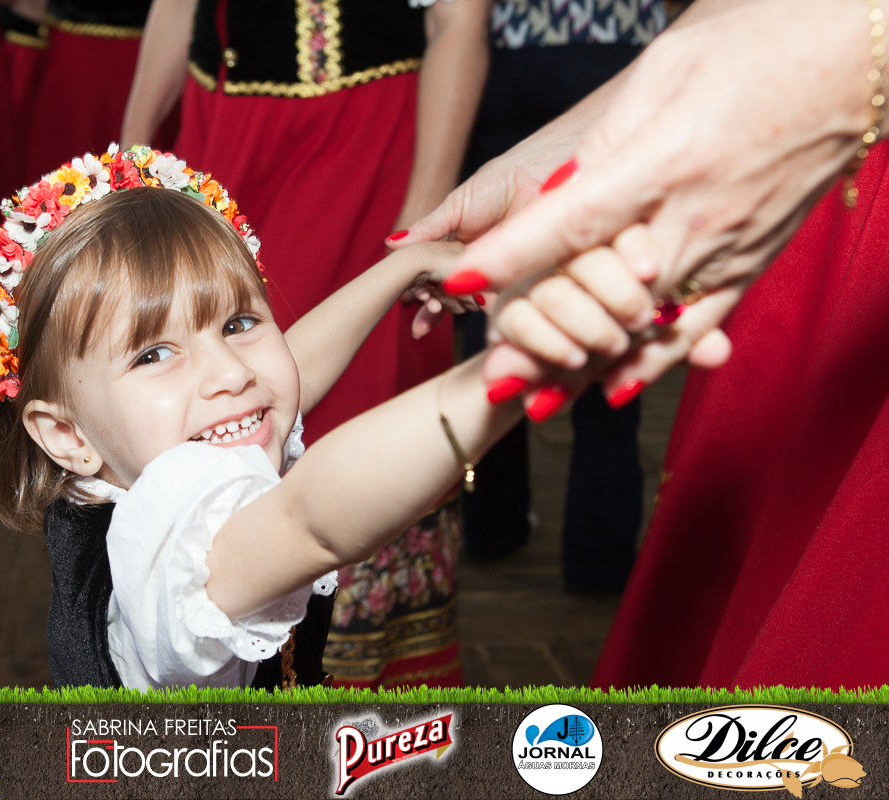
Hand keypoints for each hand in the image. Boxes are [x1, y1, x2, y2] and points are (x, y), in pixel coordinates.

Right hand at [387, 127, 582, 336]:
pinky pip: (504, 304)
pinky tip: (471, 304)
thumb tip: (390, 244)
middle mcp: (481, 267)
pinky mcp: (526, 282)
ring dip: (454, 309)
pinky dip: (487, 308)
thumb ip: (427, 229)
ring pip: (473, 305)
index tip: (407, 303)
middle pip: (451, 299)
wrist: (545, 172)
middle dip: (433, 309)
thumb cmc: (503, 180)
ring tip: (439, 305)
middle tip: (422, 304)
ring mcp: (503, 277)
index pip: (435, 280)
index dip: (420, 296)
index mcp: (461, 252)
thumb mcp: (456, 206)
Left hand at [448, 0, 873, 406]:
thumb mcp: (665, 72)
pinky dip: (655, 362)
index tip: (462, 283)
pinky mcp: (755, 260)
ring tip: (535, 403)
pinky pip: (701, 325)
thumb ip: (606, 141)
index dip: (513, 256)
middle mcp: (699, 213)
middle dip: (543, 336)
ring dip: (588, 365)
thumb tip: (555, 194)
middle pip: (603, 292)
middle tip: (493, 375)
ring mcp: (731, 244)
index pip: (574, 218)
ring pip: (646, 322)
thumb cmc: (757, 47)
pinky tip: (615, 389)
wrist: (857, 57)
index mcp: (668, 157)